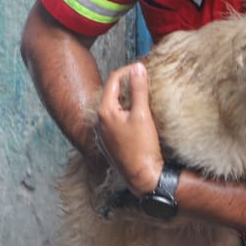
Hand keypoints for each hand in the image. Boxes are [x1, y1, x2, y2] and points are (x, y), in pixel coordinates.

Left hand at [96, 62, 165, 195]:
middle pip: (113, 92)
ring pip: (115, 106)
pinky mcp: (110, 142)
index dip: (129, 70)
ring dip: (128, 98)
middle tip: (145, 79)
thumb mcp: (142, 114)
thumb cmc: (142, 148)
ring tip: (144, 95)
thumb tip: (138, 67)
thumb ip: (139, 89)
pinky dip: (127, 111)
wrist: (143, 177)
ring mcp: (104, 133)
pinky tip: (139, 115)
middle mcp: (100, 121)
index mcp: (105, 111)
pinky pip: (116, 119)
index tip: (144, 68)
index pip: (114, 80)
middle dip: (128, 83)